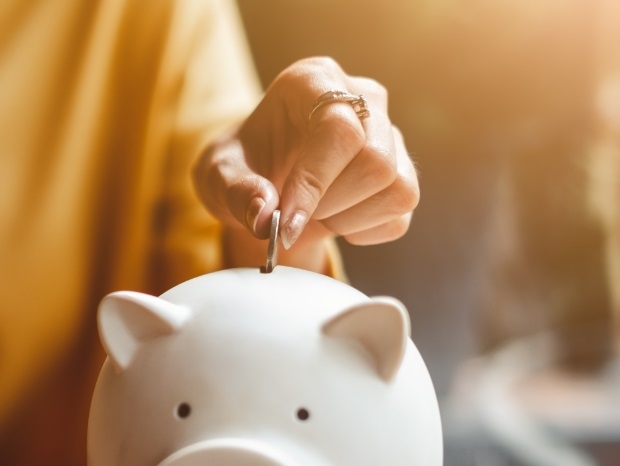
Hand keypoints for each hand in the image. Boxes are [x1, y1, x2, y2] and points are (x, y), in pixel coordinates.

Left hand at [193, 57, 418, 268]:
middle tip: (292, 212)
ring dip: (347, 217)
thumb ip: (234, 191)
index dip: (315, 181)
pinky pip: (401, 212)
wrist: (263, 183)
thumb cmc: (241, 167)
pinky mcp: (403, 170)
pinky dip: (364, 230)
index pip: (338, 128)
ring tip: (313, 212)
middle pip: (376, 160)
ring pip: (398, 187)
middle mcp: (362, 97)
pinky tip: (335, 219)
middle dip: (329, 202)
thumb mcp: (217, 176)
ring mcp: (389, 133)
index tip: (286, 221)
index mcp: (312, 80)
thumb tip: (264, 214)